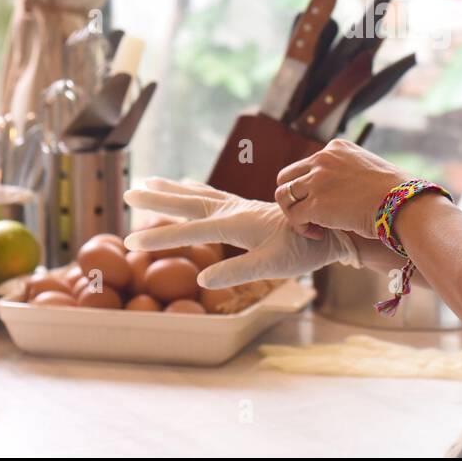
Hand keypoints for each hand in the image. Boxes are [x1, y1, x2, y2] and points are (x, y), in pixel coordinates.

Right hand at [123, 177, 359, 288]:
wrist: (333, 229)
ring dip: (172, 189)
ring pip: (197, 194)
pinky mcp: (247, 210)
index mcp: (236, 223)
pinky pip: (212, 195)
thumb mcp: (273, 266)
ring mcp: (240, 207)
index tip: (128, 239)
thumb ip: (236, 272)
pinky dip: (193, 189)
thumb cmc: (305, 249)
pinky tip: (190, 187)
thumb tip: (201, 279)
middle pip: (187, 201)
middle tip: (128, 191)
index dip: (158, 237)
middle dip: (157, 198)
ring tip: (149, 180)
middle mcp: (234, 210)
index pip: (189, 229)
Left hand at [274, 138, 413, 239]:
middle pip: (286, 176)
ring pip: (284, 195)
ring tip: (311, 226)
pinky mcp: (316, 203)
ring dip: (294, 213)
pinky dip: (302, 228)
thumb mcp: (369, 170)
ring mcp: (317, 180)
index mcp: (335, 148)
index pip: (308, 164)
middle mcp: (322, 159)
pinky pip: (294, 216)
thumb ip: (349, 173)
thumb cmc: (394, 193)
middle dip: (293, 197)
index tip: (327, 202)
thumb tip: (345, 192)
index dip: (312, 186)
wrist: (402, 203)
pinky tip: (318, 234)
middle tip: (308, 214)